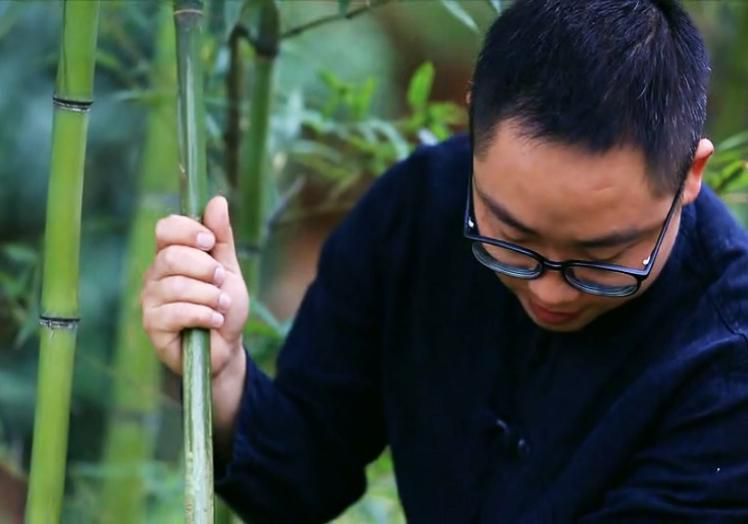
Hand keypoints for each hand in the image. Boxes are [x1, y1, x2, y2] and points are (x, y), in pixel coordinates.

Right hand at [141, 195, 249, 379]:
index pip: (166, 228)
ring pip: (176, 285)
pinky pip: (175, 312)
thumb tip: (217, 200)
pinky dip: (202, 314)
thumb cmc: (223, 306)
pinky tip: (214, 320)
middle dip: (204, 267)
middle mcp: (155, 275)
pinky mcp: (152, 326)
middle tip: (220, 281)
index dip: (187, 230)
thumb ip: (221, 238)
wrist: (226, 348)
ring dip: (208, 295)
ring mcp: (150, 300)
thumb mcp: (228, 269)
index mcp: (171, 255)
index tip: (210, 242)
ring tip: (221, 305)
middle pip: (170, 256)